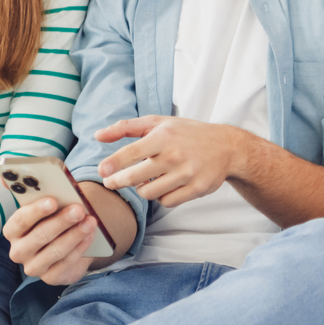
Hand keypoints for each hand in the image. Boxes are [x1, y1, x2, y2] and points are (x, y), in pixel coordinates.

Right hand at [2, 197, 98, 285]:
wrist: (67, 242)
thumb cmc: (53, 217)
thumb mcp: (45, 204)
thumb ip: (30, 190)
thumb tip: (6, 177)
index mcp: (13, 229)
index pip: (20, 220)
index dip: (36, 211)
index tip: (53, 200)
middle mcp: (19, 250)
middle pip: (39, 236)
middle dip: (61, 222)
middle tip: (79, 209)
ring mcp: (34, 266)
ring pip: (55, 251)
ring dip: (75, 234)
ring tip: (90, 221)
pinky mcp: (51, 278)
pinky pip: (66, 263)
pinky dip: (80, 248)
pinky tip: (90, 235)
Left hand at [96, 116, 245, 207]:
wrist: (227, 147)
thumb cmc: (186, 133)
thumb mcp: (158, 123)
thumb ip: (126, 127)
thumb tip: (97, 135)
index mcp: (164, 136)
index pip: (132, 151)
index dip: (114, 163)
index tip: (100, 170)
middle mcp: (175, 155)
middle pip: (136, 177)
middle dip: (118, 182)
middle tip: (110, 182)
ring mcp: (187, 174)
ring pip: (149, 193)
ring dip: (142, 189)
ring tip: (144, 180)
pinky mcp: (196, 189)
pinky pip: (166, 201)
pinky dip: (161, 196)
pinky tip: (164, 186)